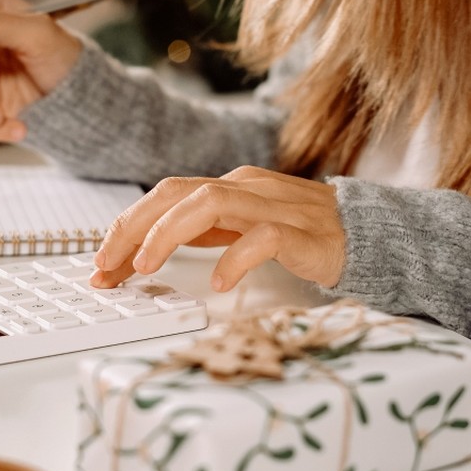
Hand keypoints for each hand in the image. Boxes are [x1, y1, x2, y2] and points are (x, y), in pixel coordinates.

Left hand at [91, 166, 345, 292]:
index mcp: (228, 186)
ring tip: (147, 267)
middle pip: (175, 192)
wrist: (370, 234)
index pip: (164, 197)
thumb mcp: (242, 229)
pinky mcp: (302, 232)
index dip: (126, 227)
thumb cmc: (303, 234)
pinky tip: (219, 284)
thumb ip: (202, 232)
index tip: (100, 264)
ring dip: (169, 233)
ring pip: (210, 203)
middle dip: (133, 228)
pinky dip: (235, 259)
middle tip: (107, 266)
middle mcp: (246, 188)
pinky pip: (263, 237)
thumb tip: (144, 251)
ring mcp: (274, 206)